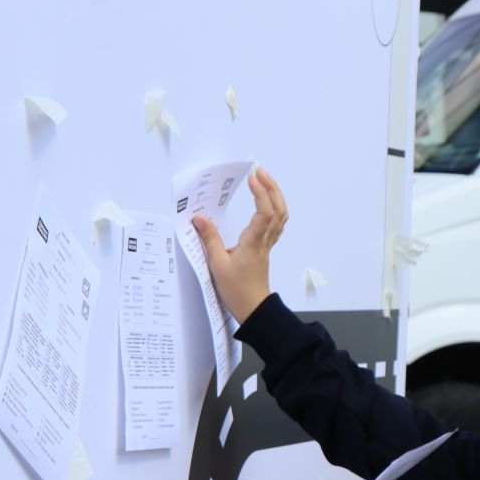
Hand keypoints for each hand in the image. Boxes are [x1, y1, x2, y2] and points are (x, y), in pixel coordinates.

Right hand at [191, 167, 288, 324]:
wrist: (253, 308)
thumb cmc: (237, 290)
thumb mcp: (217, 265)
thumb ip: (209, 239)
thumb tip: (198, 218)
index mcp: (254, 242)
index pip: (264, 212)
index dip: (261, 192)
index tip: (252, 177)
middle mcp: (264, 240)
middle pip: (278, 209)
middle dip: (271, 187)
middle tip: (259, 172)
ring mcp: (267, 244)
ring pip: (280, 216)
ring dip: (275, 196)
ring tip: (264, 181)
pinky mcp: (265, 248)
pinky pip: (276, 224)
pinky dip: (274, 209)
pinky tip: (266, 203)